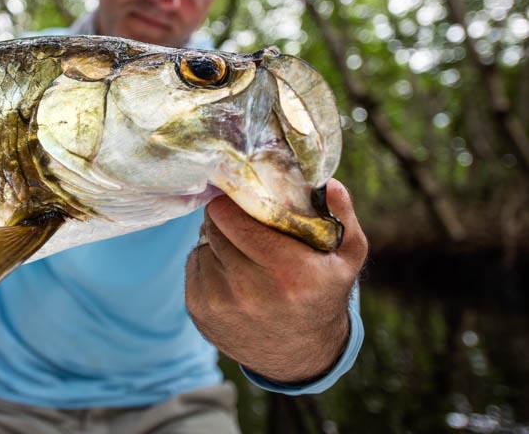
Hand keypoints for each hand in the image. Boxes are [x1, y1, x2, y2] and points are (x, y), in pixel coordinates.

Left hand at [185, 179, 367, 382]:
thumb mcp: (346, 258)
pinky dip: (207, 259)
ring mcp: (220, 303)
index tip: (242, 196)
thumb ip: (343, 216)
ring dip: (217, 239)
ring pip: (203, 243)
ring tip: (240, 247)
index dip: (235, 201)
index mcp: (288, 272)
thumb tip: (330, 183)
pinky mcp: (199, 311)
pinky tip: (229, 269)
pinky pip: (193, 263)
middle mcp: (250, 290)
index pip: (235, 218)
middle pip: (216, 226)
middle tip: (240, 217)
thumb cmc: (322, 294)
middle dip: (226, 216)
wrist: (299, 355)